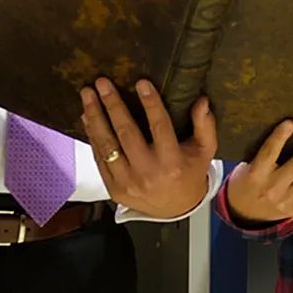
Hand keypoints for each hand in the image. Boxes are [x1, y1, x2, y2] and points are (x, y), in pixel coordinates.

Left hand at [79, 79, 218, 219]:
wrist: (174, 210)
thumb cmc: (189, 173)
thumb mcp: (205, 151)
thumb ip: (205, 125)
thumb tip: (201, 101)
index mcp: (172, 163)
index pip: (159, 127)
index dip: (150, 103)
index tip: (141, 83)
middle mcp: (148, 173)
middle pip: (126, 133)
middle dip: (112, 105)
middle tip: (102, 83)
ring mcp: (127, 182)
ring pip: (107, 145)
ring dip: (95, 117)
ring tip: (87, 95)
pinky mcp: (113, 188)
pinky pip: (99, 158)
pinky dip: (92, 136)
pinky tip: (88, 117)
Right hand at [223, 122, 292, 225]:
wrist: (244, 215)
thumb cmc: (247, 182)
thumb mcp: (248, 167)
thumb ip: (266, 155)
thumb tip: (289, 131)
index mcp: (256, 174)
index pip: (268, 152)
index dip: (279, 137)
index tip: (291, 122)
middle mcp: (272, 187)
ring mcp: (285, 199)